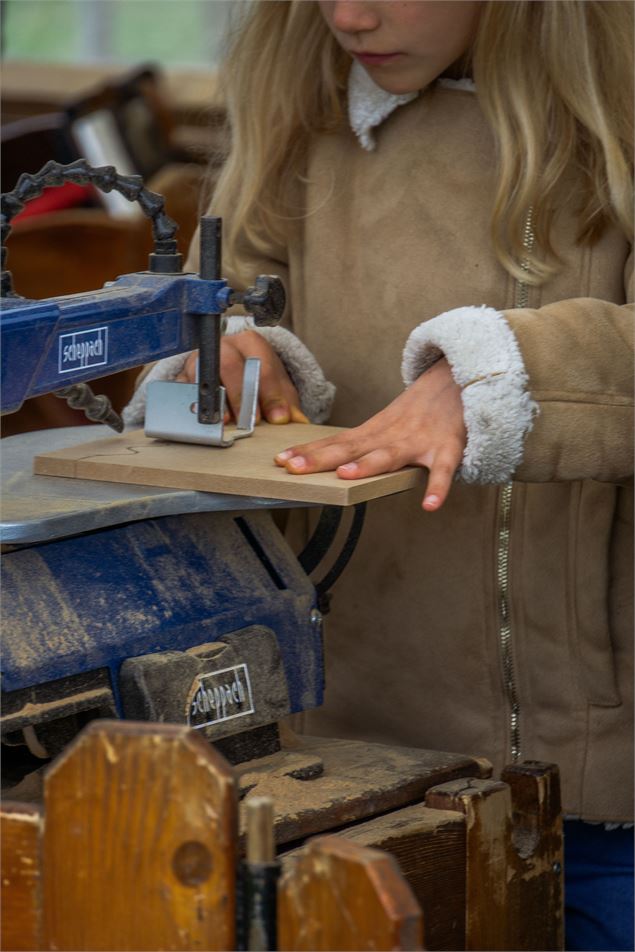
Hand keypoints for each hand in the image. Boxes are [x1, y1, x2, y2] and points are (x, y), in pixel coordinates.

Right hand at [175, 330, 307, 424]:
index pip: (261, 364)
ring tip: (225, 421)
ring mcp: (200, 359)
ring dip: (214, 399)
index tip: (276, 418)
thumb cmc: (258, 378)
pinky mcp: (183, 376)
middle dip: (241, 395)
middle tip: (251, 422)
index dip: (270, 393)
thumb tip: (298, 422)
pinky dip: (191, 404)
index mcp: (250, 343)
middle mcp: (223, 346)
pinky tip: (202, 418)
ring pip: (202, 374)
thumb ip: (288, 403)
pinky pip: (183, 388)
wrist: (234, 371)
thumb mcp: (278, 387)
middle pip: (229, 365)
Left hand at [274, 358, 465, 510]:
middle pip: (350, 448)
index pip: (335, 442)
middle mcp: (390, 435)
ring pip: (389, 455)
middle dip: (321, 459)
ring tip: (346, 476)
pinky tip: (429, 505)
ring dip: (367, 464)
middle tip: (293, 467)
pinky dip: (437, 487)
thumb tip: (330, 463)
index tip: (280, 460)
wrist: (460, 377)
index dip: (308, 452)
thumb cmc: (421, 409)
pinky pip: (442, 470)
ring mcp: (417, 441)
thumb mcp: (387, 422)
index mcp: (374, 431)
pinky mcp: (446, 448)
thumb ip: (363, 443)